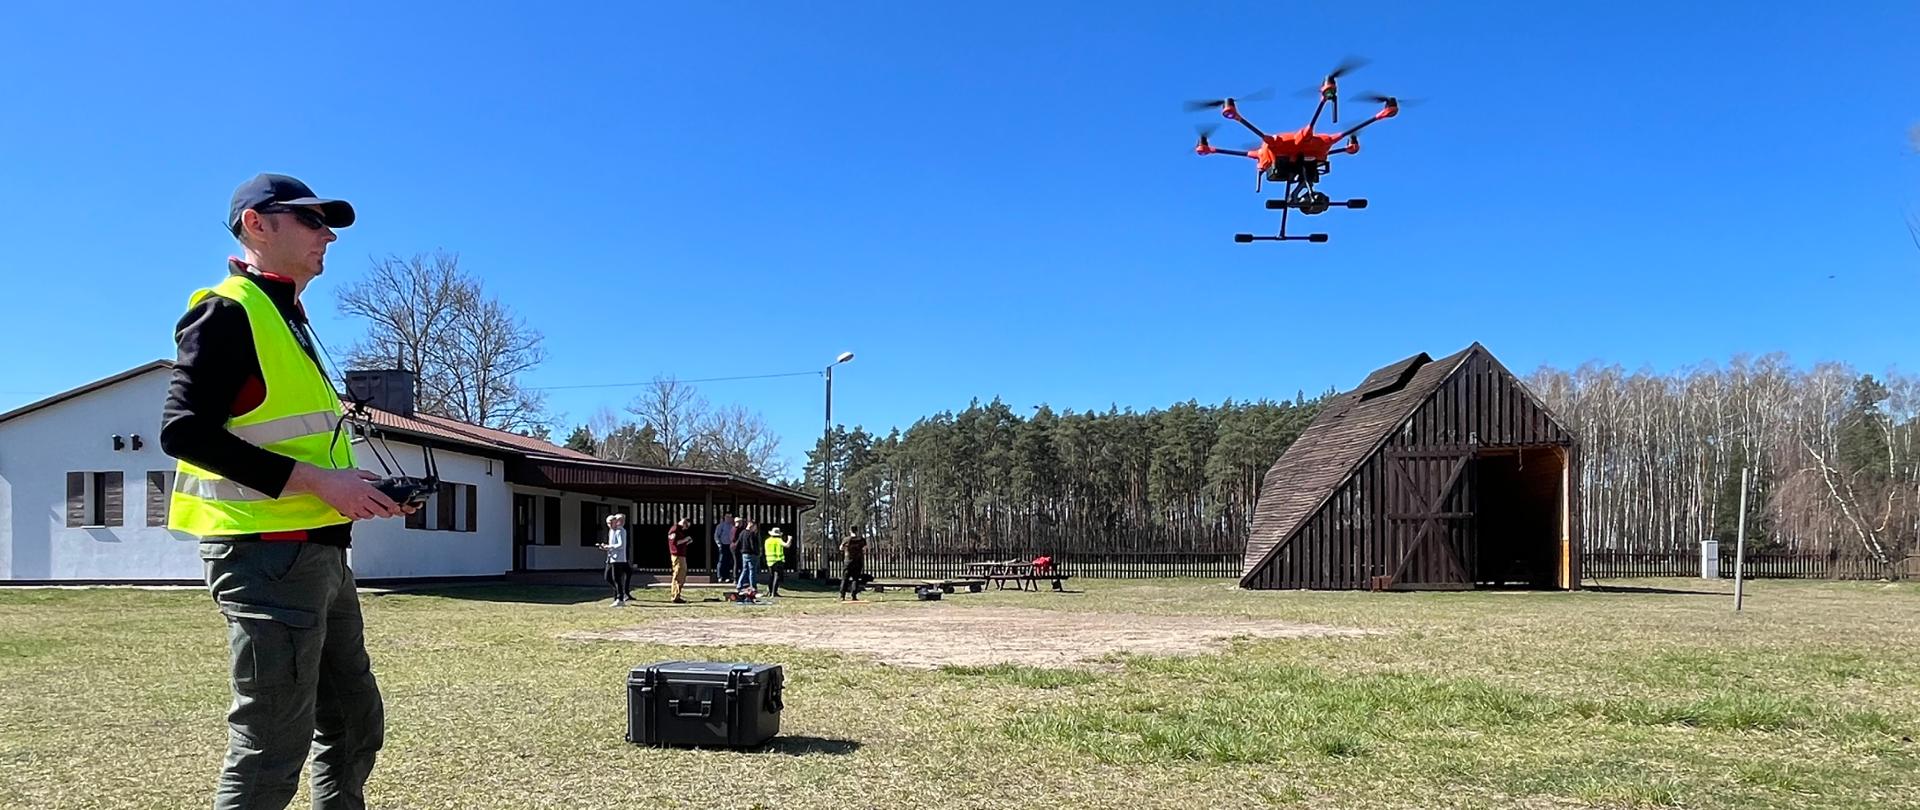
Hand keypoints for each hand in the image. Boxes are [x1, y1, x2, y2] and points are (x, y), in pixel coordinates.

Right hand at [286, 464, 402, 520]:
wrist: (320, 482)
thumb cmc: (335, 477)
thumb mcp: (356, 472)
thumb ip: (369, 476)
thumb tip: (378, 478)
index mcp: (365, 488)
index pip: (383, 499)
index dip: (392, 506)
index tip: (396, 508)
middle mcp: (361, 498)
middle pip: (379, 510)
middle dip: (386, 513)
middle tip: (387, 512)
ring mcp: (353, 506)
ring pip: (369, 516)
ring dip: (372, 514)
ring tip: (371, 509)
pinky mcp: (345, 511)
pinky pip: (357, 518)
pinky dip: (360, 516)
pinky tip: (359, 511)